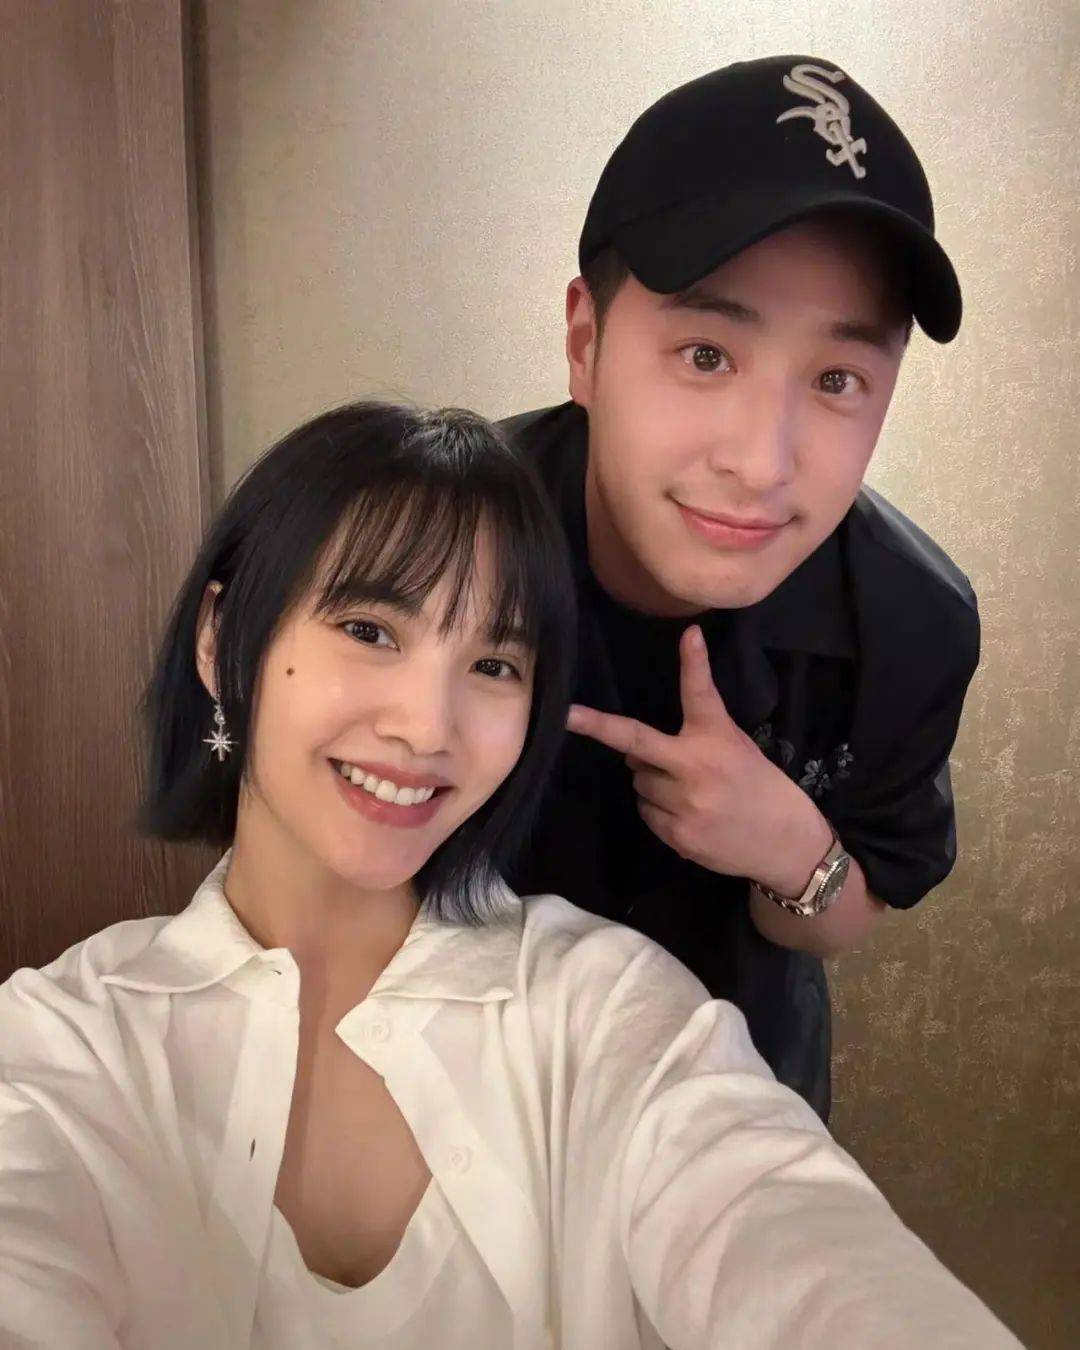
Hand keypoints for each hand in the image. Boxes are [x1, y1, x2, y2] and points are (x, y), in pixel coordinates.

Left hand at [566, 624, 832, 892]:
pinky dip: (657, 809)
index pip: (700, 693)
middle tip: (572, 716)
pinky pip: (645, 812)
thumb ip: (697, 730)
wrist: (784, 841)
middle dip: (603, 730)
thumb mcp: (735, 745)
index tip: (689, 634)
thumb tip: (637, 744)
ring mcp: (686, 803)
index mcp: (717, 737)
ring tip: (685, 790)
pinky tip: (686, 812)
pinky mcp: (678, 834)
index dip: (693, 662)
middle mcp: (698, 766)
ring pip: (638, 781)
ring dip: (649, 781)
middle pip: (636, 744)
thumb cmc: (755, 783)